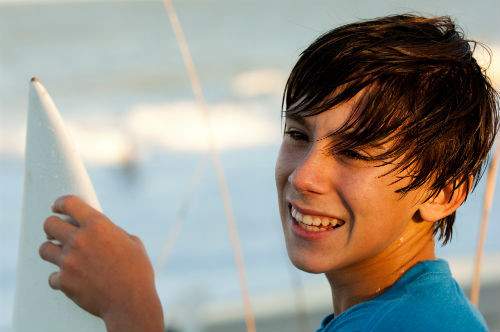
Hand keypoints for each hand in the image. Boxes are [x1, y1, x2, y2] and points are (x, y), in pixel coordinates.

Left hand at [39, 195, 163, 331]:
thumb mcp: (132, 243)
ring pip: (44, 249)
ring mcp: (69, 261)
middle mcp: (79, 240)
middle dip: (53, 227)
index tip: (58, 207)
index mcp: (98, 225)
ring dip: (52, 250)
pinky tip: (72, 279)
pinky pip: (53, 276)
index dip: (61, 203)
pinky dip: (61, 278)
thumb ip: (114, 232)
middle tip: (57, 232)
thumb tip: (105, 230)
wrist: (131, 302)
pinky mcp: (64, 281)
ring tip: (62, 255)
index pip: (69, 203)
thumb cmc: (137, 272)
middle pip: (49, 224)